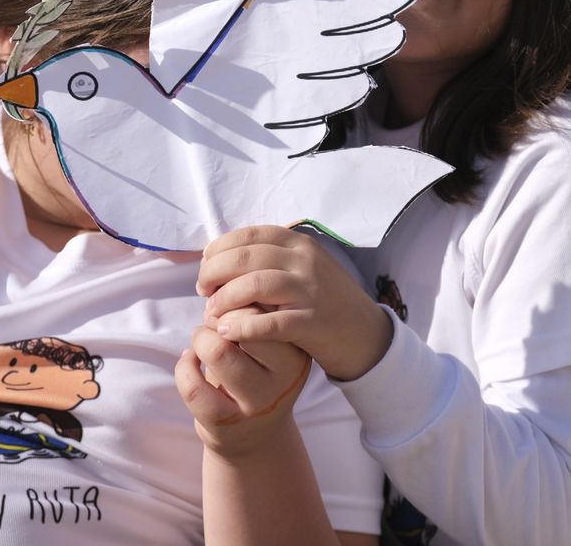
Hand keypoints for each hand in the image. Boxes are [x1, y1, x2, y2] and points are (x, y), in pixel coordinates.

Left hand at [175, 311, 311, 460]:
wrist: (256, 438)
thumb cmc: (257, 376)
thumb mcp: (270, 348)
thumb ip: (256, 318)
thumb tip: (223, 284)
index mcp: (296, 355)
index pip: (264, 311)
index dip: (235, 301)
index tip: (227, 308)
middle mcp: (282, 381)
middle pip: (241, 326)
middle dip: (216, 317)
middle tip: (212, 323)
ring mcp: (254, 405)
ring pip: (216, 351)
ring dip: (199, 339)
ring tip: (201, 341)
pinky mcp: (224, 424)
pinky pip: (192, 384)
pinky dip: (183, 365)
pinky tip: (189, 362)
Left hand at [198, 226, 391, 381]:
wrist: (366, 334)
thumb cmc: (325, 301)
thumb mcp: (304, 268)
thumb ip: (272, 258)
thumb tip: (223, 257)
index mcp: (299, 244)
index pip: (249, 235)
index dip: (219, 249)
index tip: (204, 265)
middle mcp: (304, 261)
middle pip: (245, 257)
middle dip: (214, 273)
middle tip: (204, 291)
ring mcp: (310, 290)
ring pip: (254, 284)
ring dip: (224, 299)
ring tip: (211, 312)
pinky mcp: (312, 321)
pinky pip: (270, 321)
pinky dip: (243, 325)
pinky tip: (227, 331)